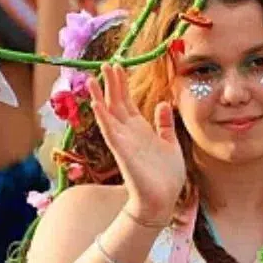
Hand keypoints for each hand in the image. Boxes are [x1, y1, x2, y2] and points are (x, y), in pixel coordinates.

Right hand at [86, 64, 184, 223]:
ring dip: (100, 98)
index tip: (117, 65)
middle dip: (111, 84)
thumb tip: (164, 103)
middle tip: (105, 63)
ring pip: (109, 115)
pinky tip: (98, 105)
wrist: (164, 199)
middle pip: (116, 103)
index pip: (127, 102)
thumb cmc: (166, 174)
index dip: (122, 84)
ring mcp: (124, 142)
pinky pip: (111, 133)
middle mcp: (129, 133)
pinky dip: (104, 119)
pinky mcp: (123, 153)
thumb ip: (164, 124)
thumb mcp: (170, 143)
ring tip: (92, 79)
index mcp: (141, 129)